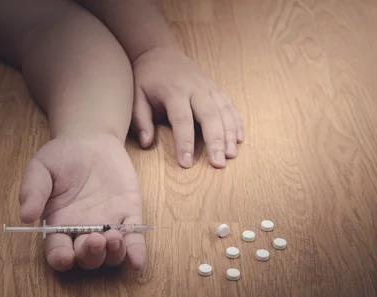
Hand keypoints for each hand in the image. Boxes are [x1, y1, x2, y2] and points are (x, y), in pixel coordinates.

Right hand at [18, 134, 146, 270]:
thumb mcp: (41, 168)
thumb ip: (33, 190)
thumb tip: (25, 216)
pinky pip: (134, 239)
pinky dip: (136, 252)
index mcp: (59, 225)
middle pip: (87, 259)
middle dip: (91, 255)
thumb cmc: (61, 156)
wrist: (90, 140)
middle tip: (96, 239)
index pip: (58, 252)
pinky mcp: (129, 215)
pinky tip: (137, 261)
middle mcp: (83, 232)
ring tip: (114, 237)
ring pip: (111, 255)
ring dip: (113, 255)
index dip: (61, 259)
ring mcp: (108, 225)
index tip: (65, 255)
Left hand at [131, 45, 243, 167]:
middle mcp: (196, 88)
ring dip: (230, 135)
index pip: (182, 120)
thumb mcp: (136, 97)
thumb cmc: (147, 79)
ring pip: (224, 112)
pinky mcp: (217, 89)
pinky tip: (239, 139)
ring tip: (230, 156)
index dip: (185, 142)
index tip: (187, 163)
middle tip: (218, 164)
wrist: (160, 53)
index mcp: (174, 91)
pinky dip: (236, 123)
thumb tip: (146, 143)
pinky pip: (230, 106)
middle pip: (210, 116)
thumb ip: (140, 120)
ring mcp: (209, 88)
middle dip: (215, 141)